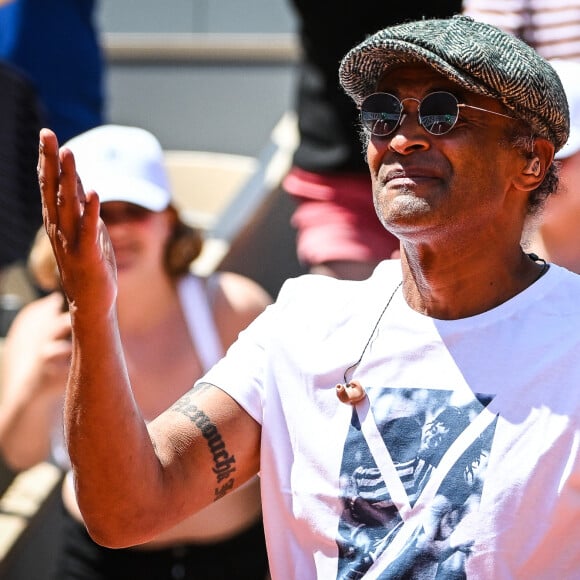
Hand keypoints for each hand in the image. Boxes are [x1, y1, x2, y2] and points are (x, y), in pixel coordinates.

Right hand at [38, 129, 116, 315]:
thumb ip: (79, 205)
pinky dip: (91, 211)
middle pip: (52, 188)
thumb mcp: (85, 228)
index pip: (49, 185)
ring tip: (69, 153)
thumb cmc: (89, 264)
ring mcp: (72, 241)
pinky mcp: (88, 253)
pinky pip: (89, 229)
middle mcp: (60, 228)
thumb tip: (76, 179)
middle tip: (47, 134)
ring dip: (68, 178)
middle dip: (50, 161)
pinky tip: (93, 192)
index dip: (47, 160)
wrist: (90, 302)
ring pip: (68, 204)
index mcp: (58, 221)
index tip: (46, 135)